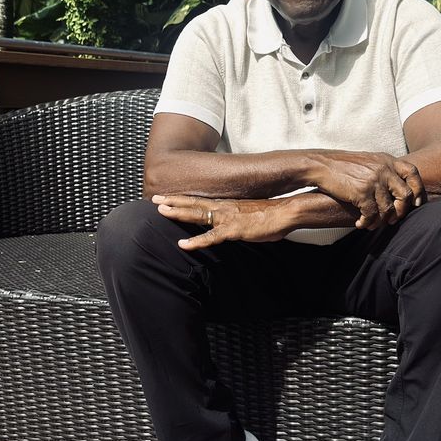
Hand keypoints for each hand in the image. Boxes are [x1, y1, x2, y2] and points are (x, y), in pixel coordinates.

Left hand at [152, 194, 294, 249]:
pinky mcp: (233, 230)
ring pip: (198, 215)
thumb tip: (233, 222)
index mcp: (226, 204)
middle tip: (154, 198)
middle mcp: (223, 207)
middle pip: (193, 203)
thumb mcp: (249, 214)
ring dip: (179, 213)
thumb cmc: (271, 215)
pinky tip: (183, 244)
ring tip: (162, 211)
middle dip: (173, 201)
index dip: (182, 198)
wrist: (286, 212)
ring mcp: (227, 218)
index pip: (200, 200)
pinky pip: (211, 237)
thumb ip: (236, 217)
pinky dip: (196, 241)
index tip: (167, 196)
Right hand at [310, 151, 425, 229]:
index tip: (417, 202)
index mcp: (387, 160)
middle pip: (406, 195)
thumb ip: (384, 170)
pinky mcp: (361, 192)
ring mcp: (373, 181)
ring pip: (388, 209)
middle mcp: (384, 169)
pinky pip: (371, 214)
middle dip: (401, 211)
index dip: (419, 190)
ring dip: (381, 221)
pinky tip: (360, 224)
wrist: (323, 165)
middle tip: (393, 220)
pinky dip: (367, 222)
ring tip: (372, 225)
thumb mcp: (369, 161)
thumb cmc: (343, 165)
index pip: (412, 173)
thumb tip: (396, 188)